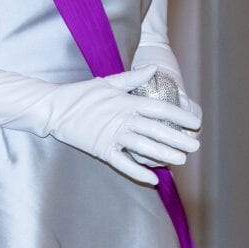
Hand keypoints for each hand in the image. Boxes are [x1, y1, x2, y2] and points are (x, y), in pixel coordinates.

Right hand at [35, 66, 200, 185]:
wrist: (53, 108)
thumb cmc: (81, 94)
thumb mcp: (108, 82)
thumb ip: (133, 78)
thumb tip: (154, 68)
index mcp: (125, 101)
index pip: (158, 109)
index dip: (178, 116)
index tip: (194, 123)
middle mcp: (122, 118)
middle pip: (155, 130)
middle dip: (177, 138)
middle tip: (195, 146)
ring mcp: (111, 135)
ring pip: (143, 147)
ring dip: (163, 154)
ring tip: (181, 160)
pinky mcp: (101, 149)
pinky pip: (122, 163)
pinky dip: (137, 171)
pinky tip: (152, 179)